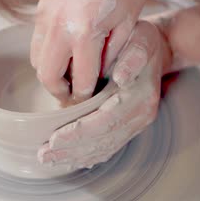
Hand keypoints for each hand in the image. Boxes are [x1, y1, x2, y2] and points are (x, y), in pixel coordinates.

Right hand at [31, 0, 151, 103]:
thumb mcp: (129, 21)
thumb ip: (111, 54)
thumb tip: (98, 74)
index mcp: (84, 32)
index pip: (81, 80)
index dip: (87, 94)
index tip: (90, 97)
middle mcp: (58, 25)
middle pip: (47, 76)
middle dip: (60, 91)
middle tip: (74, 94)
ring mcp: (45, 15)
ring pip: (36, 59)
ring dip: (50, 72)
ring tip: (69, 73)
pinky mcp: (42, 6)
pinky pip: (36, 40)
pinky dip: (46, 53)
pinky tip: (64, 50)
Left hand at [37, 21, 170, 168]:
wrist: (156, 52)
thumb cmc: (140, 43)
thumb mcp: (139, 40)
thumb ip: (133, 57)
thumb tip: (121, 77)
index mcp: (140, 97)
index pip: (106, 121)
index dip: (80, 132)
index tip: (55, 138)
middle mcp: (140, 116)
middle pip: (103, 140)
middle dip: (71, 150)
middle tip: (44, 155)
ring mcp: (135, 125)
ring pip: (104, 148)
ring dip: (75, 156)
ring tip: (49, 159)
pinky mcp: (128, 128)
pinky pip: (108, 147)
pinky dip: (87, 155)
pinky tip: (69, 160)